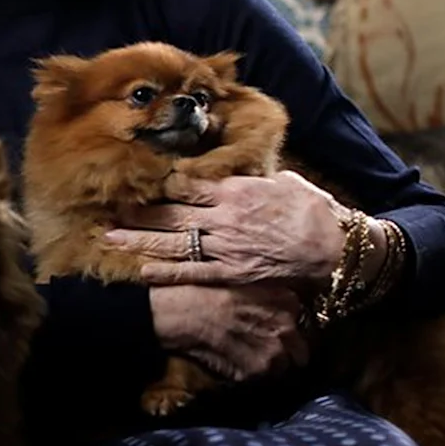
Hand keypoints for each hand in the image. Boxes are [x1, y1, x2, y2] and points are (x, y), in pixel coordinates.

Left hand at [105, 171, 355, 291]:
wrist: (334, 247)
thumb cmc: (313, 210)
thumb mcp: (283, 181)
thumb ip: (252, 178)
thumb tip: (236, 172)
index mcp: (235, 191)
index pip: (187, 184)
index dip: (159, 184)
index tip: (137, 180)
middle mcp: (224, 218)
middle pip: (171, 213)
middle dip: (138, 212)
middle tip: (110, 210)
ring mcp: (225, 247)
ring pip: (174, 243)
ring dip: (140, 241)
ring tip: (111, 239)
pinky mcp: (232, 273)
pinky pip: (193, 273)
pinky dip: (167, 273)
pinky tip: (143, 272)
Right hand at [150, 283, 308, 380]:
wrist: (177, 311)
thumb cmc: (203, 291)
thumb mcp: (243, 282)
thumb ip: (270, 299)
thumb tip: (284, 316)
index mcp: (286, 301)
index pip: (304, 325)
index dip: (288, 331)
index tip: (274, 332)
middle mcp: (287, 326)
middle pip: (300, 352)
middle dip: (285, 353)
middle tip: (259, 348)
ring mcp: (273, 350)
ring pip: (281, 369)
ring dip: (266, 366)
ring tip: (241, 356)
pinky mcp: (256, 371)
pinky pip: (260, 380)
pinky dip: (247, 374)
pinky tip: (229, 361)